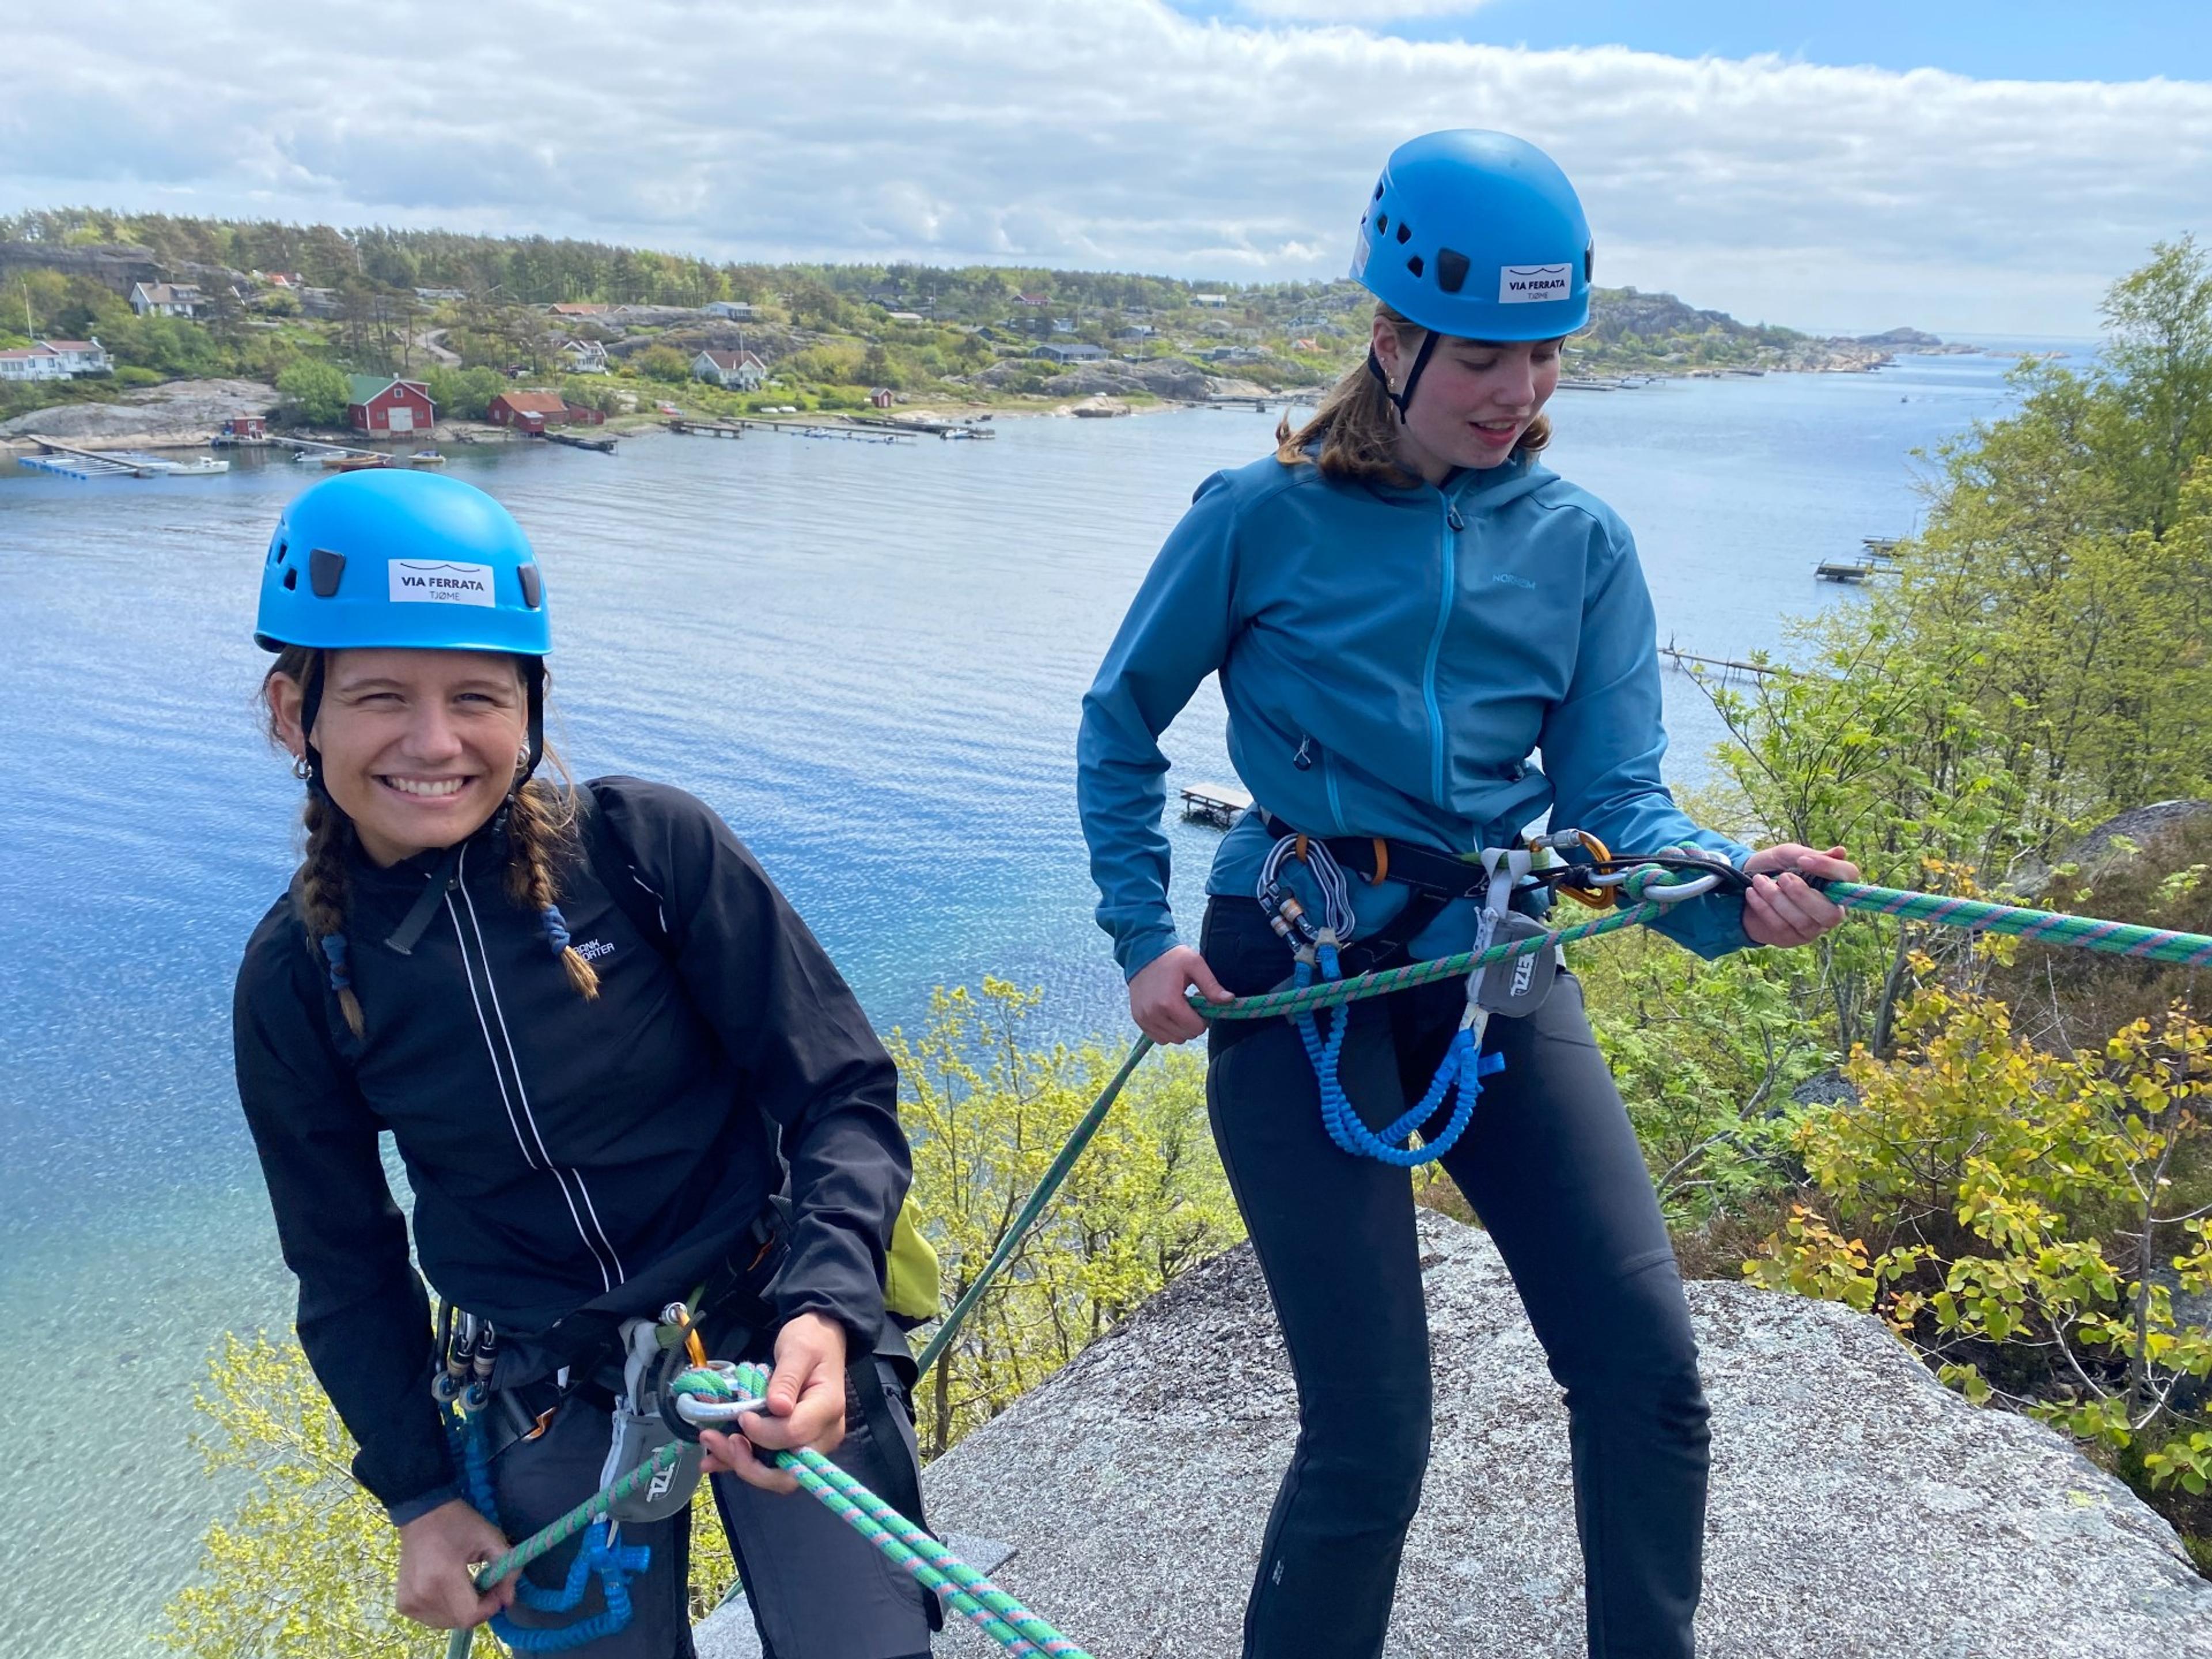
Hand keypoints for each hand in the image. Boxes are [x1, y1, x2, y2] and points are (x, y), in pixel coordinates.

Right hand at [394, 1499, 514, 1629]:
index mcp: (443, 1576)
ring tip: (467, 1586)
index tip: (497, 1591)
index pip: (469, 1615)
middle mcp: (421, 1594)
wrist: (422, 1514)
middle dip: (479, 1609)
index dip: (489, 1608)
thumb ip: (507, 1570)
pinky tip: (449, 1590)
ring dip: (462, 1611)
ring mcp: (408, 1602)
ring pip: (446, 1623)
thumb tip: (508, 1602)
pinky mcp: (402, 1604)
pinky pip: (431, 1619)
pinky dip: (445, 1610)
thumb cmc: (459, 1523)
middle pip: (459, 1622)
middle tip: (486, 1587)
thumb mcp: (491, 1538)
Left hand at [700, 1312, 847, 1493]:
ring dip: (738, 1463)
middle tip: (720, 1441)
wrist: (820, 1340)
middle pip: (788, 1471)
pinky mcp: (794, 1445)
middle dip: (749, 1465)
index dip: (763, 1432)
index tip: (742, 1415)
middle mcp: (823, 1434)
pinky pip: (767, 1464)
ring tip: (709, 1442)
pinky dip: (739, 1463)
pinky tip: (712, 1459)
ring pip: (775, 1473)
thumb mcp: (799, 1349)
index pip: (794, 1434)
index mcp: (827, 1407)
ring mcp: (810, 1443)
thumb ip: (788, 1378)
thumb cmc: (811, 1340)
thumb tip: (778, 1407)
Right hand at [1127, 945, 1230, 1044]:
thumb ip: (1211, 985)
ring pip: (1172, 1039)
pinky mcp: (1138, 1020)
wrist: (1142, 951)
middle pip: (1185, 1036)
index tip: (1199, 1003)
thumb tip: (1229, 1000)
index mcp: (1169, 1003)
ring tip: (1178, 1008)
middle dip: (1192, 1023)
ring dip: (1180, 1028)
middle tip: (1189, 1004)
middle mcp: (1154, 1015)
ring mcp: (1144, 1019)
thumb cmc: (1172, 957)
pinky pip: (1159, 1038)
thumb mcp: (1195, 965)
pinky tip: (1168, 1014)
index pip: (1195, 1028)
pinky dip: (1167, 1030)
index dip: (1203, 1018)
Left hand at [1741, 844, 1859, 947]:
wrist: (1741, 885)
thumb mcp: (1788, 855)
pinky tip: (1752, 893)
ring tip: (1758, 880)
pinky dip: (1763, 907)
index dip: (1829, 869)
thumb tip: (1841, 852)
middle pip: (1831, 914)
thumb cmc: (1773, 869)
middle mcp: (1830, 911)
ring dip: (1776, 898)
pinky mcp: (1790, 939)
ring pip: (1803, 922)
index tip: (1803, 860)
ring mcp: (1811, 929)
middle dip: (1803, 895)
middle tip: (1782, 877)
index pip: (1849, 878)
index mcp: (1835, 885)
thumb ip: (1812, 854)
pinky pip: (1781, 927)